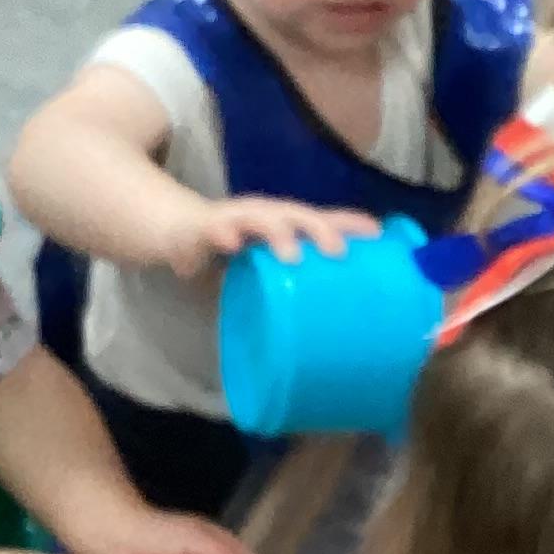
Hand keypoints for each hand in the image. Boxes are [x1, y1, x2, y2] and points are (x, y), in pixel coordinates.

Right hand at [158, 196, 383, 275]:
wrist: (177, 233)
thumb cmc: (234, 254)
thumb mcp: (267, 273)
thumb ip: (290, 293)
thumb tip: (326, 338)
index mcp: (286, 226)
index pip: (323, 220)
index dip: (348, 223)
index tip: (376, 234)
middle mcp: (266, 216)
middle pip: (299, 216)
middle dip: (320, 230)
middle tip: (337, 253)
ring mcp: (236, 219)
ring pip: (261, 219)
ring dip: (278, 234)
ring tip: (291, 255)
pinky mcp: (205, 229)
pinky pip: (214, 230)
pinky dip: (223, 235)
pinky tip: (230, 245)